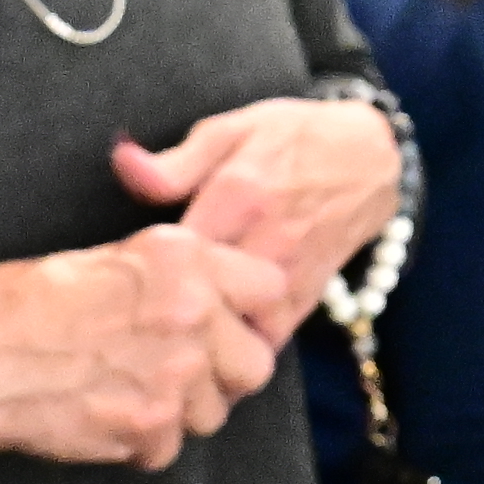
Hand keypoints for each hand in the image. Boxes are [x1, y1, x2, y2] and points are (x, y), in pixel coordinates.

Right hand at [0, 229, 293, 469]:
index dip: (249, 311)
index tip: (231, 324)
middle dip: (226, 372)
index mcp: (179, 260)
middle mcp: (188, 314)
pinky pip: (170, 447)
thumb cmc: (13, 304)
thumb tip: (210, 289)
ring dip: (185, 410)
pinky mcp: (144, 428)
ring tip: (137, 392)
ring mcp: (170, 376)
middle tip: (186, 370)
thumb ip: (167, 273)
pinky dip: (145, 442)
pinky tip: (110, 417)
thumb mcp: (99, 257)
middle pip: (255, 364)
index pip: (268, 288)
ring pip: (216, 412)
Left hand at [112, 95, 403, 334]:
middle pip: (197, 300)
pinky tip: (206, 351)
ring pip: (232, 330)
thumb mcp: (230, 130)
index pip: (170, 252)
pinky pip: (264, 341)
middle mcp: (265, 240)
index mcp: (236, 195)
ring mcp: (290, 273)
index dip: (134, 274)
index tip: (113, 284)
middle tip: (127, 329)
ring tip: (163, 348)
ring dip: (197, 344)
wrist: (370, 157)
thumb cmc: (291, 137)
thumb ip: (175, 161)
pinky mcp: (307, 296)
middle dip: (160, 319)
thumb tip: (120, 162)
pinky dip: (233, 352)